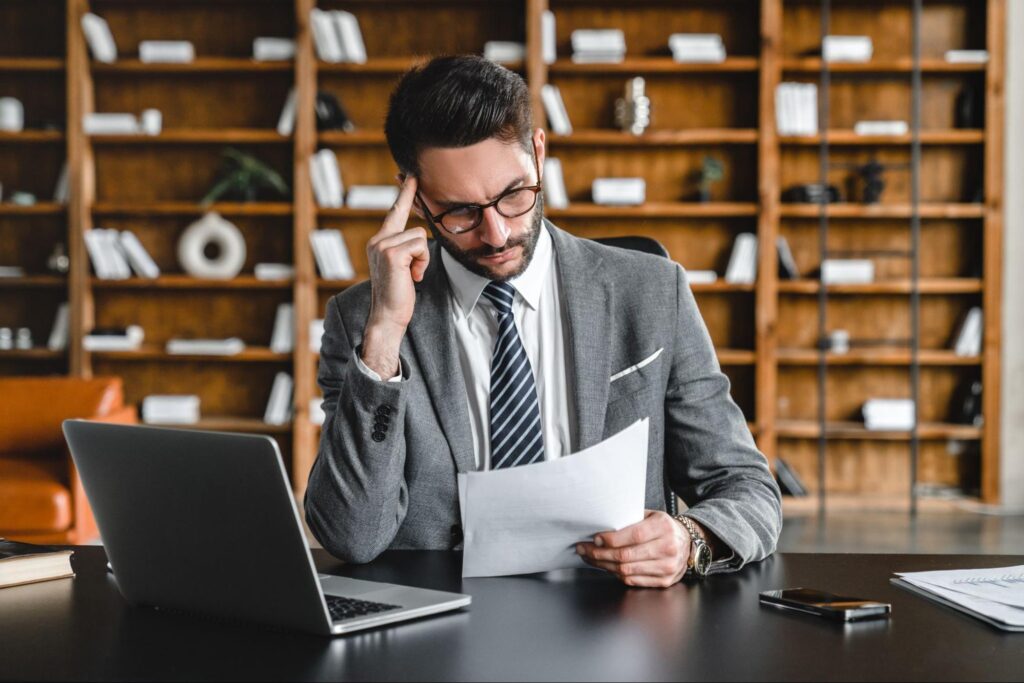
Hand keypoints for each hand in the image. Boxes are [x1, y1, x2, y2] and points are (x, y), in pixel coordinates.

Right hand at [361, 176, 429, 377]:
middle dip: (421, 252)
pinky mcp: (391, 253)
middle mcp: (378, 240)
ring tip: (410, 275)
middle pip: (416, 228)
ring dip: (422, 259)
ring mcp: (382, 245)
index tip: (411, 175)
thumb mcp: (403, 266)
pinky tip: (411, 276)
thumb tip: (420, 236)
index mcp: (380, 241)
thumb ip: (407, 248)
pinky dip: (421, 262)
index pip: (395, 211)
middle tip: (411, 273)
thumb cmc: (399, 294)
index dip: (405, 193)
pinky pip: (420, 246)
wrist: (389, 315)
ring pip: (420, 237)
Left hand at [576, 510, 690, 587]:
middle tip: (584, 549)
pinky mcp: (664, 581)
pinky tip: (606, 566)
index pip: (634, 535)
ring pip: (626, 571)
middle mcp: (667, 548)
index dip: (611, 539)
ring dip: (603, 565)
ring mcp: (667, 567)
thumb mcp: (651, 516)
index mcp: (663, 527)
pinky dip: (616, 574)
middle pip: (626, 556)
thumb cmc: (663, 528)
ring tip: (590, 558)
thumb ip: (631, 519)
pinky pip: (633, 580)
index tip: (595, 538)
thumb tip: (602, 525)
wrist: (687, 544)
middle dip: (599, 554)